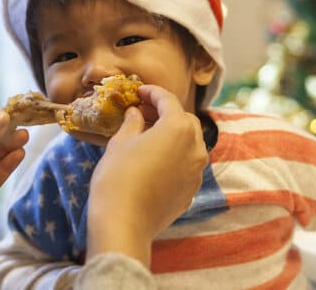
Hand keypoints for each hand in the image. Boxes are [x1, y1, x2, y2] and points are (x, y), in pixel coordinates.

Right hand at [86, 85, 208, 266]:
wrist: (124, 223)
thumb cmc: (118, 177)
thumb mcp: (120, 142)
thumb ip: (133, 122)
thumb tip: (137, 113)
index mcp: (179, 128)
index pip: (168, 100)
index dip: (153, 92)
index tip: (139, 91)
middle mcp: (196, 147)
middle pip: (185, 120)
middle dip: (166, 113)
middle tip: (143, 112)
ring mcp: (197, 171)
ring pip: (190, 143)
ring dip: (173, 134)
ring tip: (148, 136)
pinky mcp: (192, 190)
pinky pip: (186, 164)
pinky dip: (174, 156)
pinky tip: (155, 160)